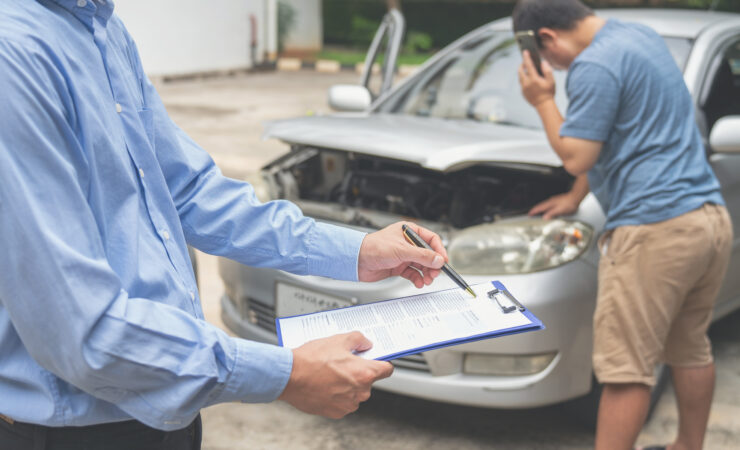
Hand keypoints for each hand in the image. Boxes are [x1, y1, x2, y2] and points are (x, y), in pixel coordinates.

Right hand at [278, 332, 393, 418]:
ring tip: (329, 374)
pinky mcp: (336, 412)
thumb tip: (365, 343)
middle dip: (358, 372)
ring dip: (347, 384)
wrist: (289, 377)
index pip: (387, 369)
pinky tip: (324, 384)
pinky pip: (342, 402)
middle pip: (368, 380)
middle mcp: (360, 392)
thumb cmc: (311, 359)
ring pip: (355, 392)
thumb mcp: (338, 339)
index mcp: (365, 373)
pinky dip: (336, 395)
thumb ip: (358, 339)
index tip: (376, 359)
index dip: (381, 362)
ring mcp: (348, 404)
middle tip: (342, 363)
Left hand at [358, 221, 446, 287]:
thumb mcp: (402, 250)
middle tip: (435, 274)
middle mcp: (407, 243)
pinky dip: (417, 278)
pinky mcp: (398, 266)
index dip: (439, 250)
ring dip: (426, 273)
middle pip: (428, 254)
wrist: (356, 260)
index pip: (431, 239)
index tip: (444, 261)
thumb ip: (422, 255)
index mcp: (409, 231)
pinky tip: (418, 282)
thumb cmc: (373, 247)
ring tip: (427, 280)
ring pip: (421, 265)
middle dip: (432, 265)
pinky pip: (412, 273)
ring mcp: (403, 255)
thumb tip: (438, 260)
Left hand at [518, 50, 555, 106]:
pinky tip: (529, 78)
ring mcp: (523, 88)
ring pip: (520, 77)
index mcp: (534, 79)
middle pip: (520, 70)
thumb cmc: (549, 92)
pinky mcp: (522, 92)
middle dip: (522, 64)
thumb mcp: (551, 80)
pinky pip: (521, 83)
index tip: (525, 51)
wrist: (543, 105)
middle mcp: (526, 83)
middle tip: (525, 62)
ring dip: (522, 72)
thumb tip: (542, 63)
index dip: (526, 57)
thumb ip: (547, 70)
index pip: (528, 65)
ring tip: (527, 69)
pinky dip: (524, 79)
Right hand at [528, 193, 579, 219]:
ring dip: (539, 208)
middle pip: (540, 206)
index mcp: (550, 204)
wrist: (575, 197)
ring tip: (536, 212)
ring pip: (543, 205)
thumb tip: (544, 217)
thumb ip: (552, 214)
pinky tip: (546, 209)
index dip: (534, 211)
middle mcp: (550, 201)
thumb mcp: (560, 210)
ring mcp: (553, 200)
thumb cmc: (569, 204)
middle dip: (534, 209)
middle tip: (530, 213)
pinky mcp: (556, 201)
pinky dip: (544, 207)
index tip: (529, 214)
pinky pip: (547, 204)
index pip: (539, 208)